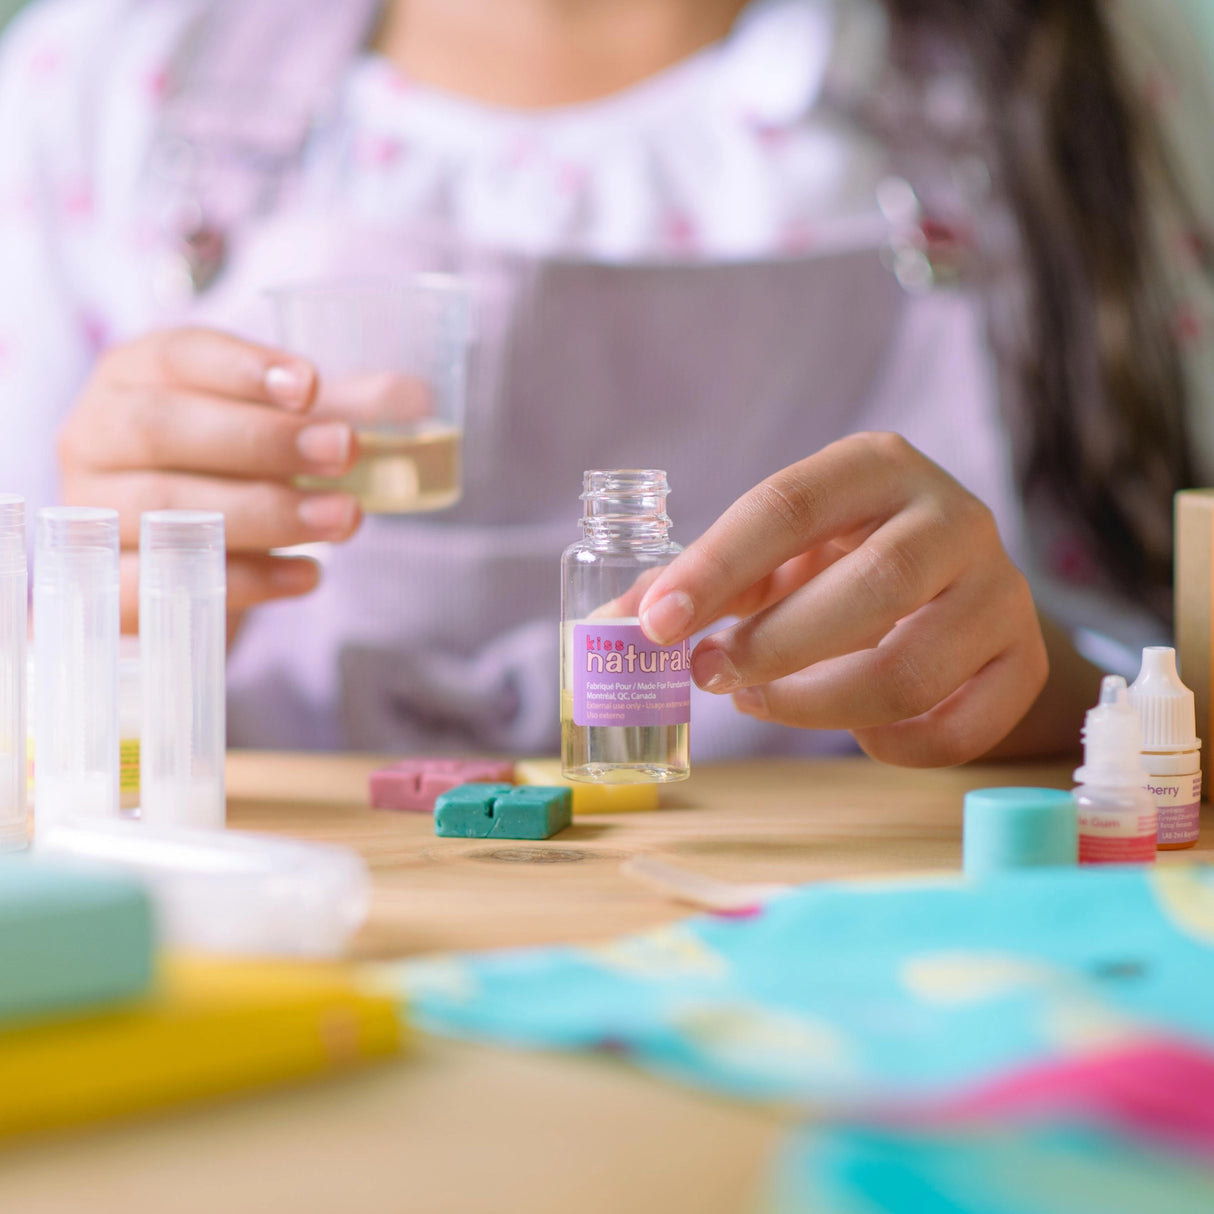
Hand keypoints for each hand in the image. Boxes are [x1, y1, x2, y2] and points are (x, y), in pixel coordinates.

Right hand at [58, 327, 362, 630]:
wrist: (171, 562)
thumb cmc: (228, 472)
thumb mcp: (281, 430)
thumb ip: (338, 409)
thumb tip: (412, 394)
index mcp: (134, 374)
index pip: (178, 355)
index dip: (244, 369)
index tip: (311, 386)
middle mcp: (96, 433)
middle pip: (164, 429)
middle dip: (263, 441)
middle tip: (345, 451)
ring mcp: (91, 509)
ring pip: (166, 509)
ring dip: (266, 512)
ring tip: (344, 518)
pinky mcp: (105, 582)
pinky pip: (169, 583)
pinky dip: (248, 579)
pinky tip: (309, 574)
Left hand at [637, 433, 1047, 766]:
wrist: (949, 580)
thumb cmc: (838, 560)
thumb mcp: (772, 554)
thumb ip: (698, 583)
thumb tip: (607, 633)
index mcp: (877, 466)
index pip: (787, 507)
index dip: (714, 568)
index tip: (654, 624)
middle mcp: (954, 516)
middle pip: (869, 589)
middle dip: (773, 646)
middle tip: (710, 676)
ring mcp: (1003, 590)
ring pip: (910, 668)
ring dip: (816, 704)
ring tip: (762, 701)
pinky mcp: (1023, 661)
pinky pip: (955, 728)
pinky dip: (888, 745)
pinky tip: (852, 727)